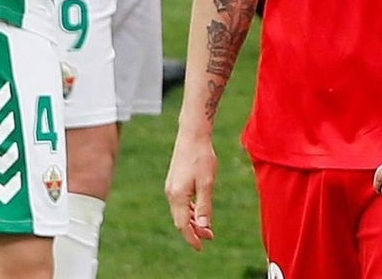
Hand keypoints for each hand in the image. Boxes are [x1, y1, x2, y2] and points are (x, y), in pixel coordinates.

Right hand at [164, 133, 217, 250]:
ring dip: (192, 220)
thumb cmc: (202, 157)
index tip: (201, 246)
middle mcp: (171, 193)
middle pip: (180, 219)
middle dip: (194, 230)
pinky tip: (198, 211)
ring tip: (206, 227)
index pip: (182, 224)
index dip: (192, 237)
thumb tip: (203, 226)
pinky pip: (180, 202)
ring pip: (180, 211)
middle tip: (210, 236)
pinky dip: (189, 209)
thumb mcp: (207, 182)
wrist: (192, 135)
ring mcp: (171, 187)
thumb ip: (204, 205)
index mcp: (178, 195)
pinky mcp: (174, 182)